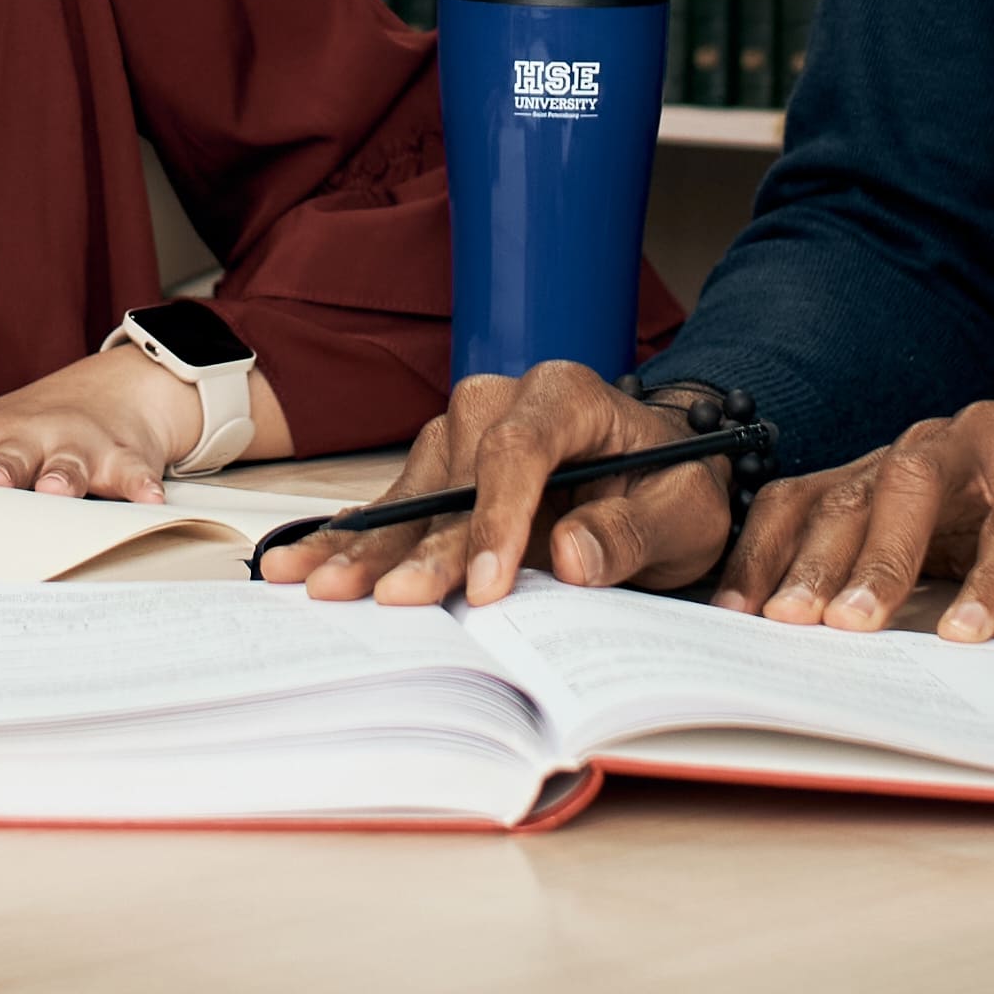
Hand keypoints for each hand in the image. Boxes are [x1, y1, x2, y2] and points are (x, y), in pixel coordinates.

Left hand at [0, 347, 198, 500]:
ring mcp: (76, 445)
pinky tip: (149, 501)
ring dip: (63, 478)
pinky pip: (133, 472)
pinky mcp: (122, 456)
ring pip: (69, 464)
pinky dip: (141, 486)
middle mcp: (28, 438)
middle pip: (9, 456)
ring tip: (57, 493)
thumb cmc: (26, 425)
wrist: (113, 388)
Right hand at [255, 363, 725, 606]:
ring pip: (413, 491)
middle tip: (383, 598)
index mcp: (568, 395)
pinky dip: (357, 536)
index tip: (487, 586)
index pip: (520, 447)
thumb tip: (573, 554)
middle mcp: (503, 403)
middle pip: (452, 473)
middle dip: (415, 543)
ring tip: (318, 585)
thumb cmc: (675, 487)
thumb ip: (631, 532)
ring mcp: (464, 434)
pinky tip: (312, 559)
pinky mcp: (444, 470)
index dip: (497, 517)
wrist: (664, 473)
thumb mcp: (682, 513)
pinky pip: (397, 504)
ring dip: (368, 544)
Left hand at [717, 393, 993, 641]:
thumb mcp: (960, 542)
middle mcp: (926, 449)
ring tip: (856, 625)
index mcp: (894, 470)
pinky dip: (988, 578)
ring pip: (912, 490)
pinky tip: (970, 630)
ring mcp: (986, 448)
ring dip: (879, 560)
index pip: (805, 498)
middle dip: (807, 561)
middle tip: (784, 625)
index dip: (763, 551)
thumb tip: (832, 643)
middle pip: (847, 496)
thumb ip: (904, 570)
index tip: (734, 616)